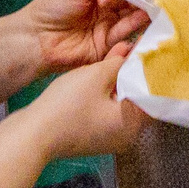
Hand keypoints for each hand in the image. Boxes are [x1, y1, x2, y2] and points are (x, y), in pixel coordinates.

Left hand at [16, 0, 146, 73]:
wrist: (37, 39)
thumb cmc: (55, 6)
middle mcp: (107, 11)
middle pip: (132, 6)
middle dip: (141, 2)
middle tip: (147, 2)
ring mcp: (108, 30)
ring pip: (131, 22)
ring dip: (140, 16)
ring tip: (145, 12)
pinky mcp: (107, 50)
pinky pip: (125, 41)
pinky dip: (135, 32)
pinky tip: (140, 24)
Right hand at [24, 45, 146, 159]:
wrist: (33, 134)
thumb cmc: (68, 106)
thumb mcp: (95, 76)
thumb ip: (118, 63)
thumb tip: (131, 53)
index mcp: (134, 123)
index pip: (155, 94)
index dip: (152, 69)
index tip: (151, 50)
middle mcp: (128, 135)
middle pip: (139, 99)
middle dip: (135, 73)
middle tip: (135, 49)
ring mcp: (110, 138)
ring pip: (123, 104)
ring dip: (120, 81)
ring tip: (119, 55)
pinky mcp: (94, 137)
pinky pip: (109, 112)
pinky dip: (108, 94)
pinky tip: (103, 74)